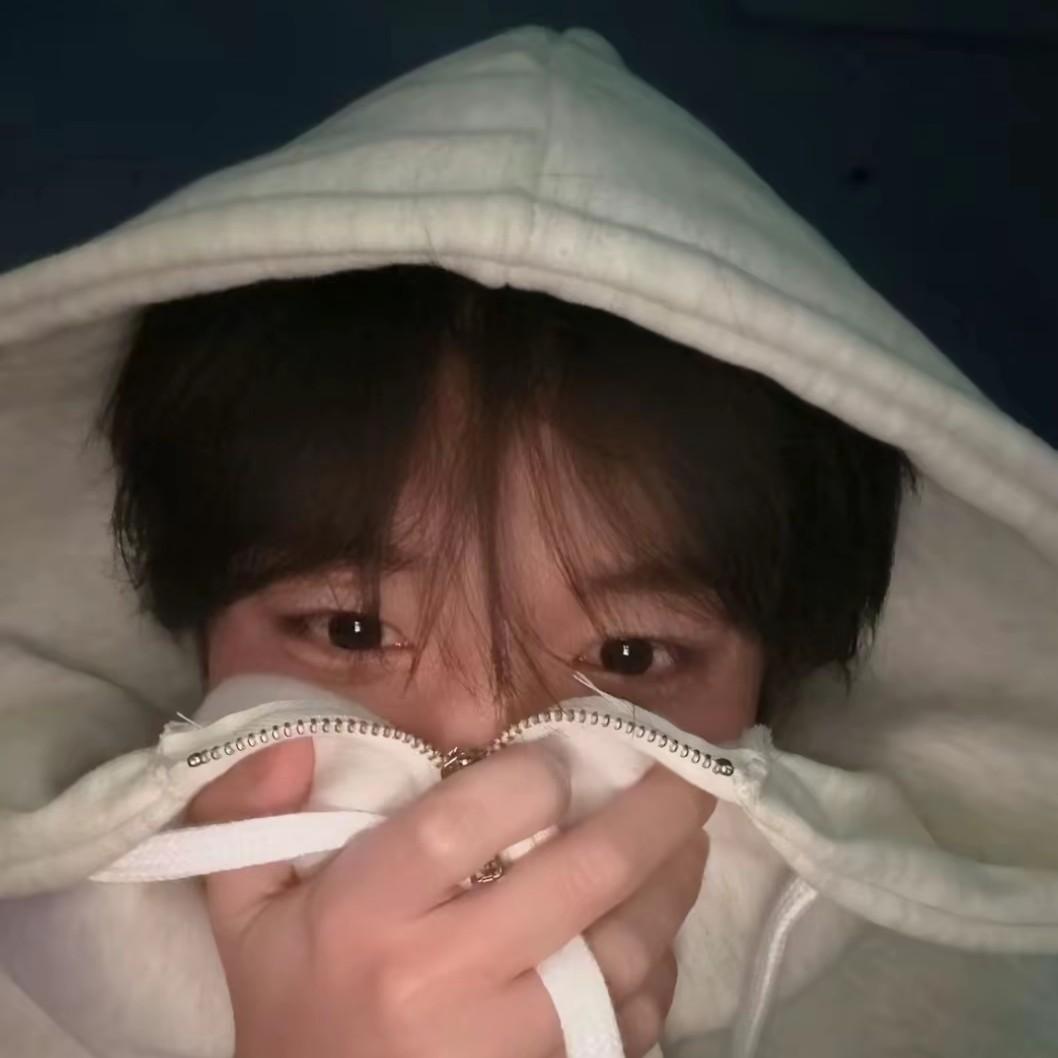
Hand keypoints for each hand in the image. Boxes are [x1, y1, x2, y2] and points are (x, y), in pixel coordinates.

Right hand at [188, 736, 712, 1057]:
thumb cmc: (292, 1006)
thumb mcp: (244, 909)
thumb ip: (249, 814)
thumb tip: (296, 741)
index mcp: (362, 919)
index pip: (461, 828)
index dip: (530, 778)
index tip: (558, 755)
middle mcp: (440, 983)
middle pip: (576, 882)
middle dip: (652, 814)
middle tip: (691, 773)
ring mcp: (504, 1051)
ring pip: (623, 954)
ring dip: (673, 886)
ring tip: (689, 839)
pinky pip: (630, 1022)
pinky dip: (658, 970)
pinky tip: (658, 930)